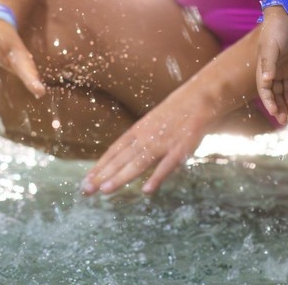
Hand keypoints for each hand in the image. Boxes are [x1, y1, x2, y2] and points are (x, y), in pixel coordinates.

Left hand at [80, 86, 218, 195]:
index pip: (115, 150)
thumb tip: (125, 155)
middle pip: (121, 158)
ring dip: (121, 176)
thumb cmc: (177, 112)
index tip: (86, 180)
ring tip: (105, 190)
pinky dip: (158, 177)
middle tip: (86, 190)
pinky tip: (147, 190)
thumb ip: (140, 139)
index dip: (100, 166)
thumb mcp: (153, 122)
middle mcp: (147, 136)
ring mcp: (164, 142)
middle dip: (103, 175)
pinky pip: (168, 164)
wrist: (201, 97)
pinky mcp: (182, 147)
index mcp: (139, 130)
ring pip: (139, 162)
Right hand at [254, 8, 287, 124]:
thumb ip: (269, 64)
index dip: (269, 102)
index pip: (265, 90)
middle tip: (286, 120)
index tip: (274, 113)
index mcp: (265, 69)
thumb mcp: (270, 47)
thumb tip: (266, 80)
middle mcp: (276, 72)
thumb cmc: (275, 31)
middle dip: (281, 107)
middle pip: (278, 94)